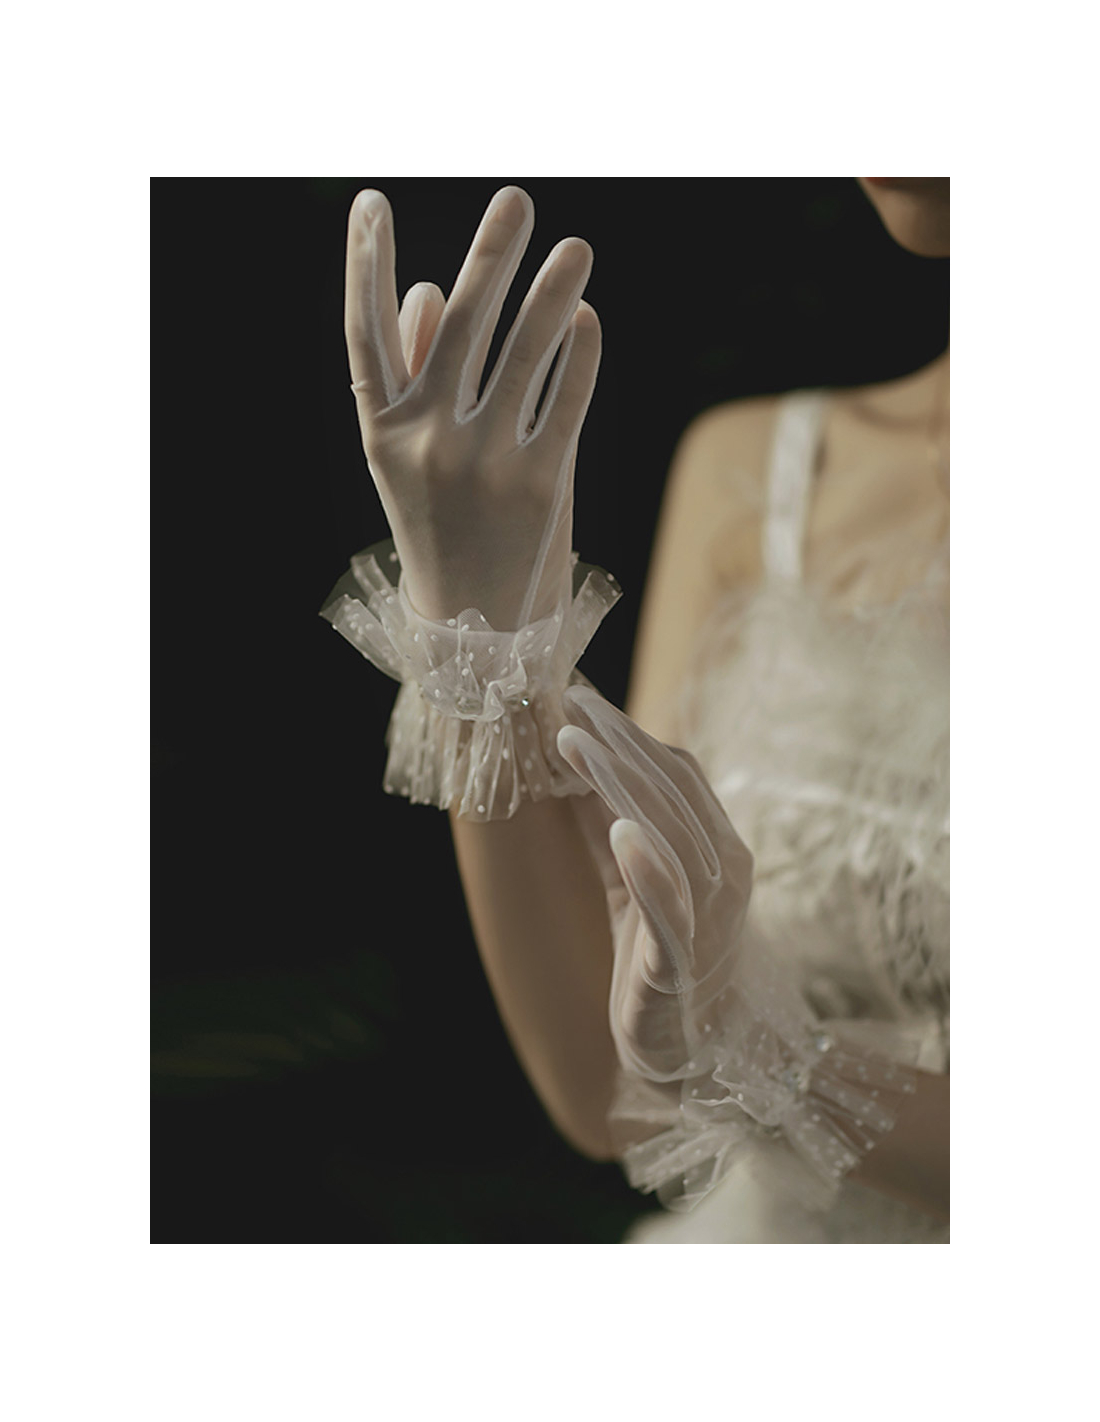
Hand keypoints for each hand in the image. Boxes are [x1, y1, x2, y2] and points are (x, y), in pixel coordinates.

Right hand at [345, 185, 600, 628]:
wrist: (478, 631)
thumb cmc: (443, 528)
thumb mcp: (409, 462)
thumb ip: (412, 376)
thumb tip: (422, 287)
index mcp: (382, 434)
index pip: (364, 333)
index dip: (363, 264)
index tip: (370, 202)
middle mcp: (426, 443)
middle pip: (457, 324)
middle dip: (490, 255)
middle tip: (518, 200)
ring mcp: (483, 465)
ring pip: (523, 351)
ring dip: (553, 290)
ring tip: (576, 248)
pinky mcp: (540, 485)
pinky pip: (567, 398)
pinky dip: (581, 352)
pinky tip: (589, 319)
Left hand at [557, 685, 753, 1083]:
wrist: (692, 1055)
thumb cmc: (662, 960)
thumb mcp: (633, 881)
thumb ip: (611, 824)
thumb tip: (573, 762)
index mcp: (716, 849)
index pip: (677, 774)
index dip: (628, 734)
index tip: (580, 699)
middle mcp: (723, 873)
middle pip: (670, 793)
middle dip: (617, 744)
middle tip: (568, 704)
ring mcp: (707, 917)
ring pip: (667, 835)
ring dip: (620, 785)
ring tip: (575, 745)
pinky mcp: (681, 963)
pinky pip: (670, 910)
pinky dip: (650, 869)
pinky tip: (623, 833)